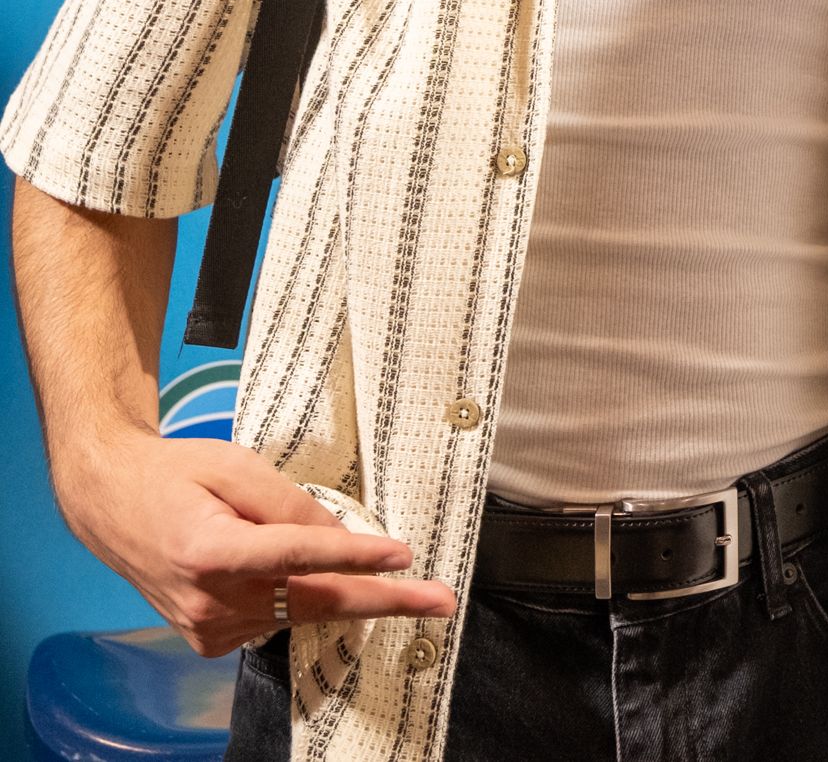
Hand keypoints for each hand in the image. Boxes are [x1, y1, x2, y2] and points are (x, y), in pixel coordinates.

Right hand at [61, 427, 456, 654]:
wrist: (110, 502)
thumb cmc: (175, 473)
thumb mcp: (235, 465)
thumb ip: (288, 504)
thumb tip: (340, 539)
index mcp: (210, 549)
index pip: (298, 556)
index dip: (355, 556)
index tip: (403, 556)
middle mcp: (208, 599)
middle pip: (313, 601)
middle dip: (384, 601)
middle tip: (439, 601)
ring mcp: (207, 628)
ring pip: (298, 610)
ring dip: (342, 590)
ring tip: (383, 570)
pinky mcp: (208, 640)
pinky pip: (272, 617)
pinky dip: (296, 595)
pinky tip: (291, 571)